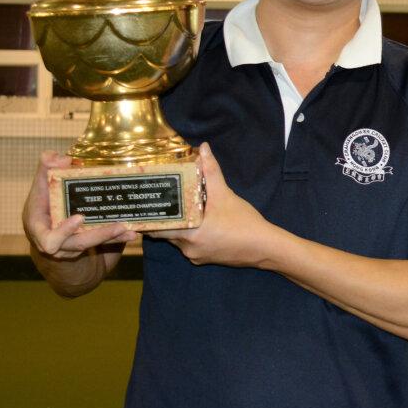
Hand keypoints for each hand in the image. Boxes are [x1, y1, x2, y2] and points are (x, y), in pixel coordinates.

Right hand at [22, 151, 134, 258]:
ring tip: (129, 228)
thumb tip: (63, 158)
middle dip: (98, 235)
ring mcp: (72, 247)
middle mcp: (57, 242)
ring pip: (93, 244)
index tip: (80, 217)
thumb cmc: (44, 200)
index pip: (49, 239)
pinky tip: (133, 232)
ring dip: (112, 236)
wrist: (51, 222)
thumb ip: (47, 167)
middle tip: (118, 225)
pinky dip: (118, 238)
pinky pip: (103, 244)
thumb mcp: (42, 184)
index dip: (63, 232)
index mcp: (41, 228)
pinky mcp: (88, 245)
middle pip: (78, 244)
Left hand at [149, 143, 273, 266]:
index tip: (143, 207)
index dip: (148, 218)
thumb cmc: (243, 222)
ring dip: (179, 226)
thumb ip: (211, 171)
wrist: (264, 247)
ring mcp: (196, 255)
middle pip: (166, 234)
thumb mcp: (225, 194)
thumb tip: (203, 148)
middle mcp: (188, 248)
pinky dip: (191, 234)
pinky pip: (191, 245)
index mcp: (189, 233)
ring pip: (179, 239)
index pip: (157, 229)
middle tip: (159, 203)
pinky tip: (199, 223)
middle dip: (164, 219)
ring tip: (178, 209)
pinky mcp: (206, 259)